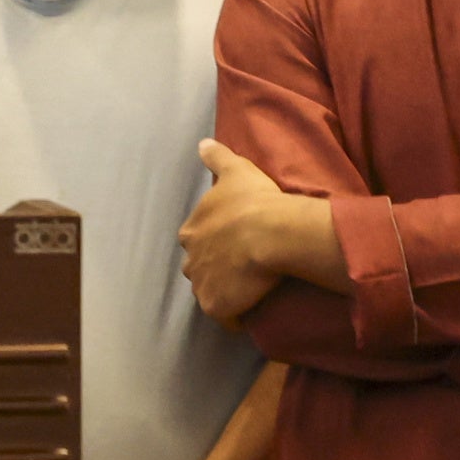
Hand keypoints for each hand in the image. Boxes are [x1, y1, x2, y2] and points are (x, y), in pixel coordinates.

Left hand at [180, 139, 308, 321]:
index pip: (198, 240)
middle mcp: (190, 260)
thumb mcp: (235, 169)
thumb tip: (202, 142)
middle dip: (215, 269)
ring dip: (224, 292)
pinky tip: (249, 311)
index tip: (234, 242)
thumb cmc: (253, 199)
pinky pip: (224, 317)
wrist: (269, 232)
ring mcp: (202, 286)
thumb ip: (216, 157)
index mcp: (191, 231)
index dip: (216, 242)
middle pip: (200, 268)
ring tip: (248, 291)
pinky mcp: (217, 307)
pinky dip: (234, 316)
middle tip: (242, 268)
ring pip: (210, 292)